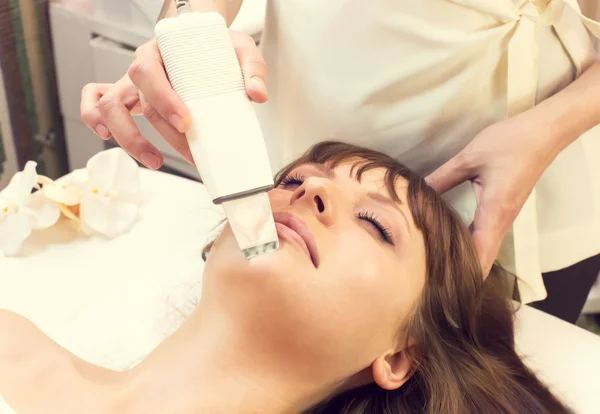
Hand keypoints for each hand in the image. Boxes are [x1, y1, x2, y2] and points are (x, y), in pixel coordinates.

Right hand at [80, 31, 267, 168]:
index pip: (149, 74)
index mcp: (162, 51)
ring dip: (128, 138)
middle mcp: (141, 67)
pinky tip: (107, 137)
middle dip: (159, 132)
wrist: (201, 42)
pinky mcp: (127, 96)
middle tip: (189, 150)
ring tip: (155, 162)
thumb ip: (252, 68)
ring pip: (110, 107)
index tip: (186, 123)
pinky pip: (94, 101)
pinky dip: (94, 118)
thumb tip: (257, 95)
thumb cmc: (215, 47)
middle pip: (136, 99)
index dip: (164, 101)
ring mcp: (130, 83)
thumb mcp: (239, 48)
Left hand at [425, 115, 558, 276]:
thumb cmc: (509, 144)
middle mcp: (502, 220)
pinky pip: (488, 233)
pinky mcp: (505, 208)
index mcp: (494, 212)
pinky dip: (472, 242)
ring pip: (485, 246)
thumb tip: (417, 192)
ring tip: (437, 264)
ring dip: (467, 257)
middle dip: (462, 271)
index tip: (442, 284)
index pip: (480, 254)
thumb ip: (442, 177)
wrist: (543, 133)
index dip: (463, 273)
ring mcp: (505, 215)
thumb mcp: (469, 158)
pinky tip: (453, 240)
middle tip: (432, 279)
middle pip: (483, 256)